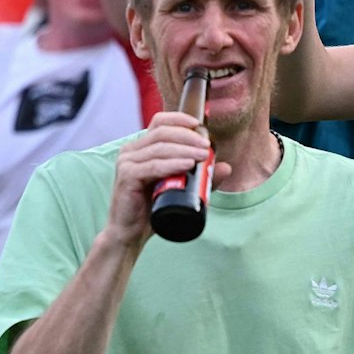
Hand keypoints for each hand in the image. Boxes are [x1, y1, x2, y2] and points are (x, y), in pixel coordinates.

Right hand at [104, 113, 225, 248]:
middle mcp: (130, 151)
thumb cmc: (150, 209)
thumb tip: (226, 167)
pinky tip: (187, 165)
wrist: (130, 233)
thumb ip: (201, 177)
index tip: (199, 125)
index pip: (159, 122)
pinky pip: (152, 166)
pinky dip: (171, 164)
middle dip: (187, 137)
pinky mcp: (126, 177)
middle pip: (162, 133)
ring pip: (159, 148)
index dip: (179, 120)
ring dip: (184, 150)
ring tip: (203, 156)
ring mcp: (126, 163)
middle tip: (207, 146)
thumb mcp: (180, 189)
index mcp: (140, 148)